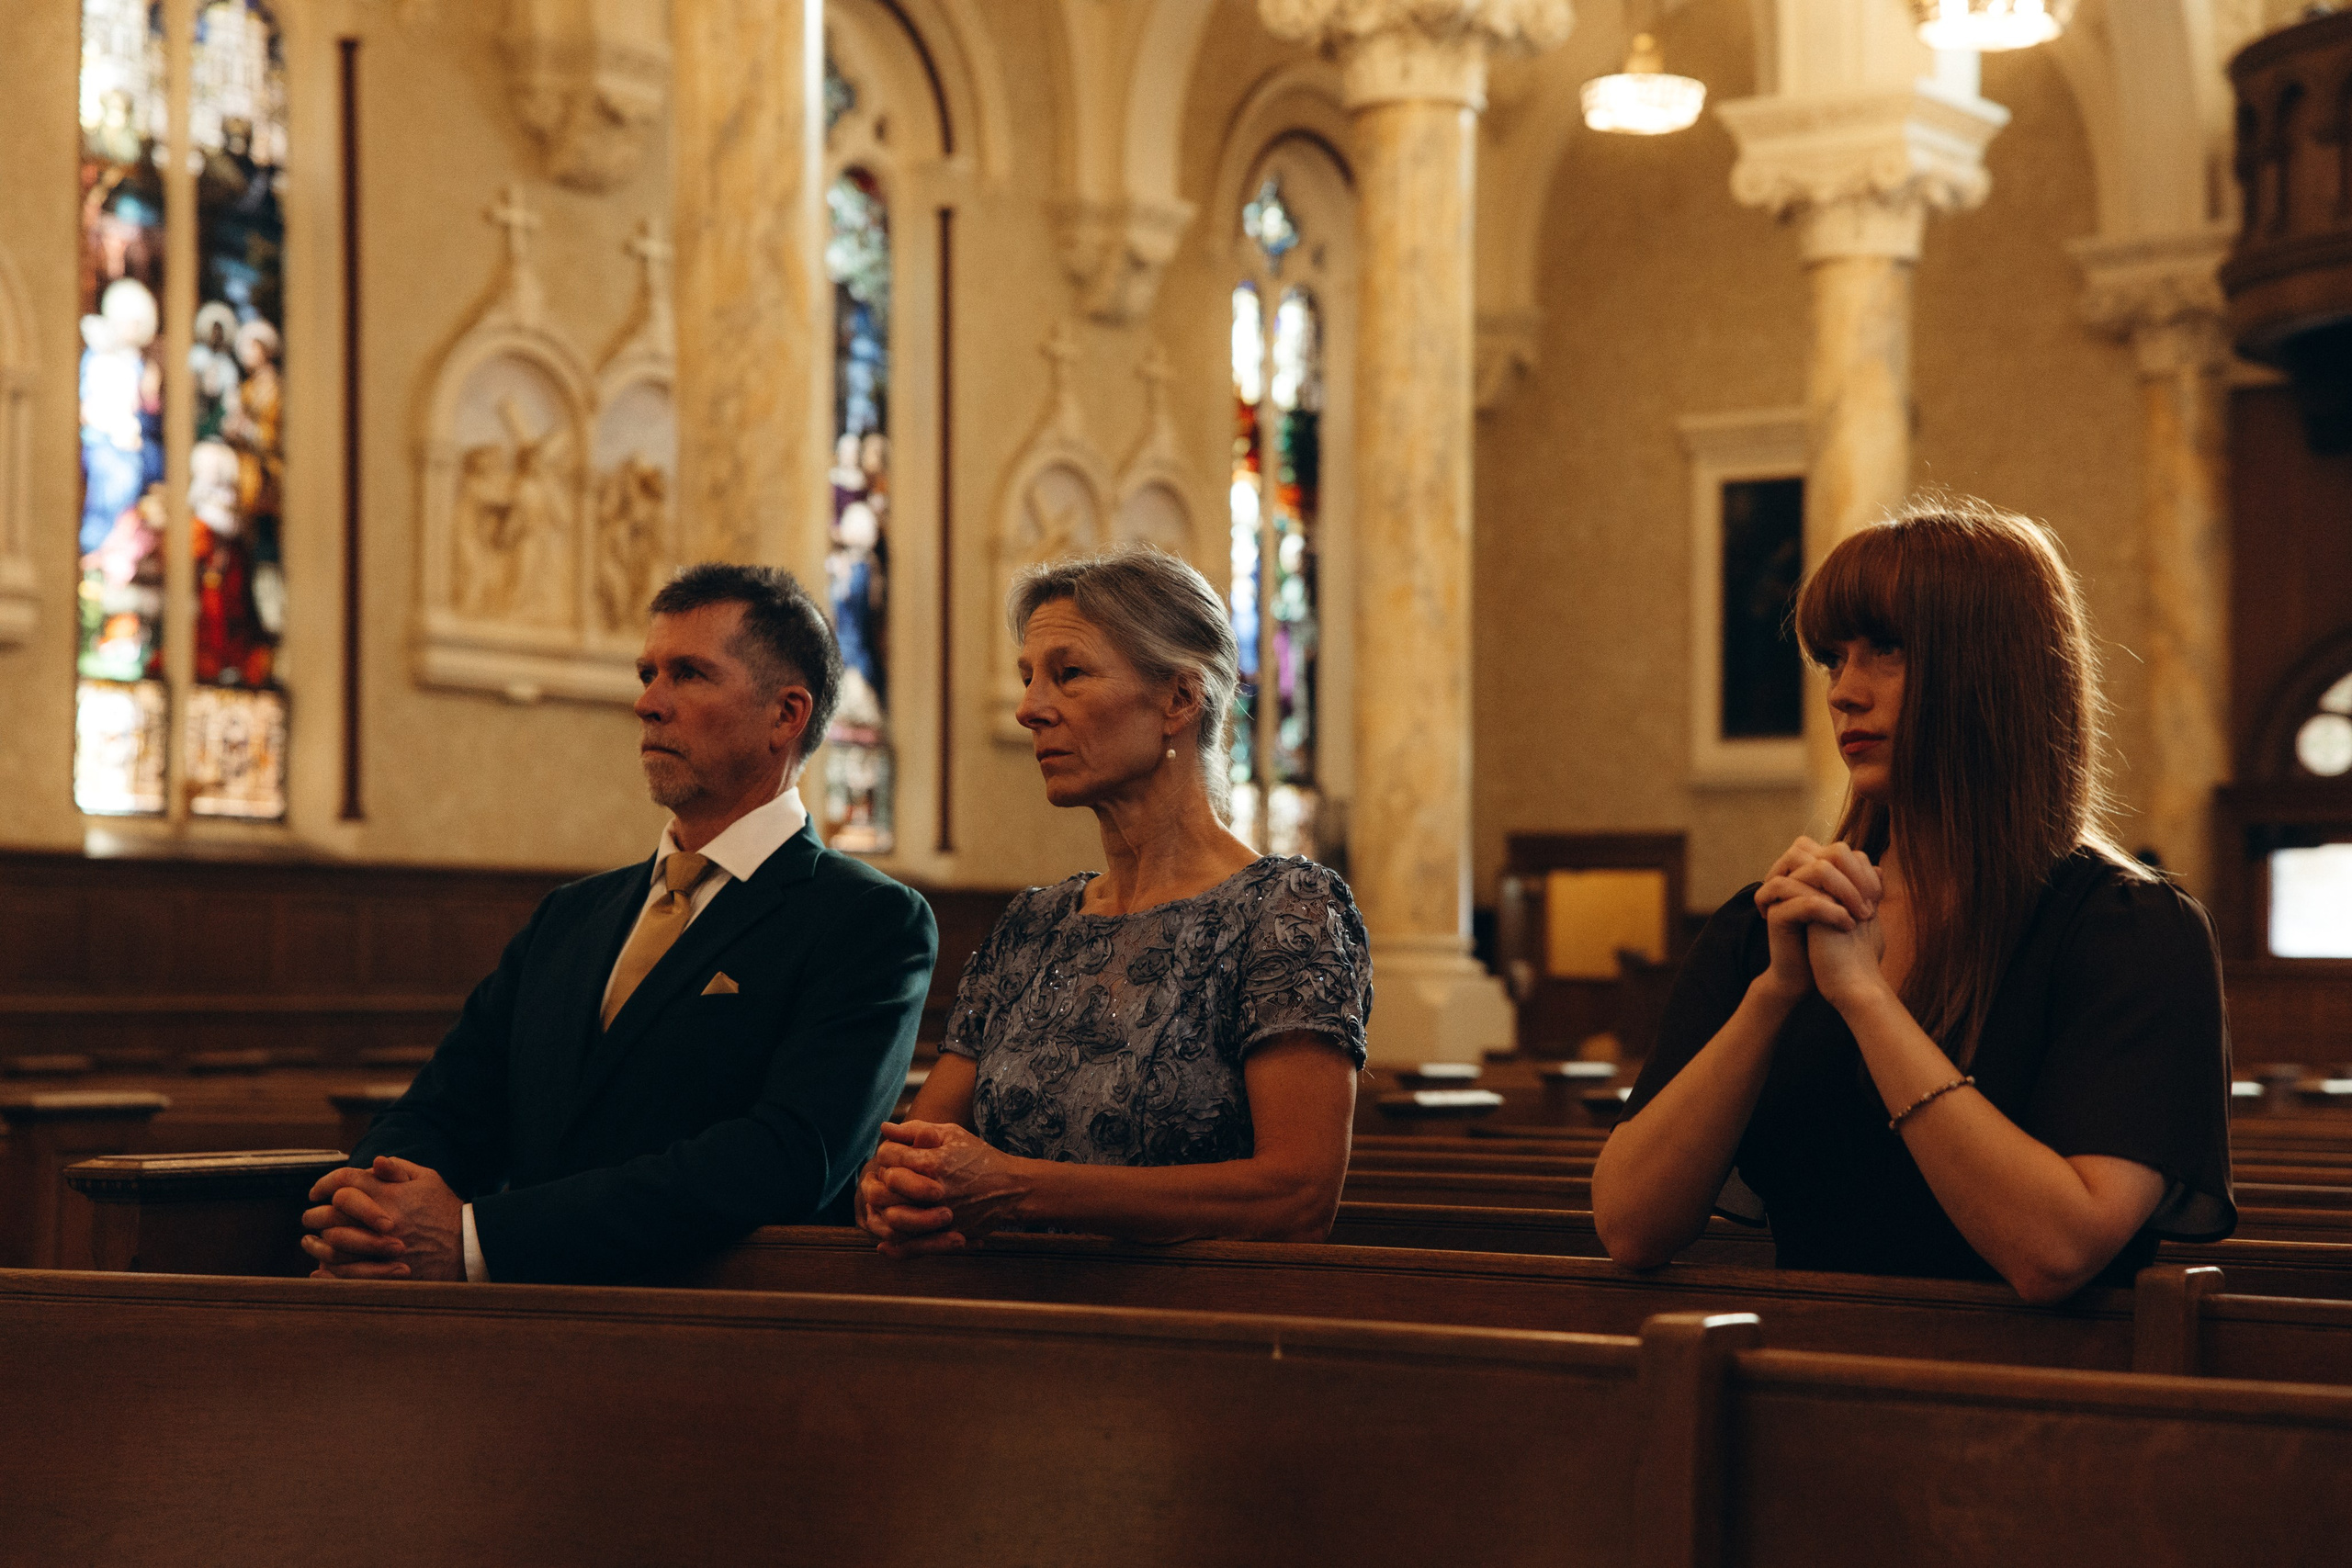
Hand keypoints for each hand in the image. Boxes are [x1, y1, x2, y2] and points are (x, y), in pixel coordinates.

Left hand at [301, 1156, 464, 1281]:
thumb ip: (398, 1168)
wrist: (466, 1246)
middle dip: (315, 1213)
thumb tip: (374, 1162)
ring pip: (333, 1244)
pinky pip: (345, 1272)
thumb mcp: (428, 1180)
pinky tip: (320, 1266)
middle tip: (310, 1216)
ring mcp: (381, 1246)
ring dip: (316, 1242)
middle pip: (331, 1212)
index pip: (344, 1181)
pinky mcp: (383, 1270)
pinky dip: (327, 1270)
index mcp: (389, 1193)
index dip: (324, 1183)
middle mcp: (381, 1218)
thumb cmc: (445, 1210)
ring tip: (310, 1241)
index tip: (317, 1192)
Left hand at [860, 1121, 1029, 1259]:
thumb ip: (916, 1130)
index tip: (893, 1155)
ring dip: (883, 1210)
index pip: (889, 1156)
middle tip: (887, 1179)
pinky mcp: (945, 1237)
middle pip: (885, 1188)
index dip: (886, 1153)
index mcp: (934, 1162)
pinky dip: (894, 1247)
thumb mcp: (951, 1135)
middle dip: (880, 1181)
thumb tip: (884, 1128)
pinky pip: (911, 1246)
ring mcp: (939, 1217)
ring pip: (893, 1219)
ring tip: (888, 1203)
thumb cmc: (979, 1158)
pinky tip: (884, 1242)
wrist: (1010, 1188)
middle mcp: (934, 1191)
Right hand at [1754, 837, 1881, 1002]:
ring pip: (1813, 870)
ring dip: (1844, 890)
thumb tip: (1879, 869)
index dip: (1859, 866)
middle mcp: (1791, 878)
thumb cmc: (1835, 946)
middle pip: (1821, 852)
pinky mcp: (1776, 916)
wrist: (1815, 979)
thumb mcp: (1853, 912)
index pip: (1834, 849)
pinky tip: (1847, 925)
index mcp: (1807, 874)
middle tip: (1870, 904)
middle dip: (1852, 875)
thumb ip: (1862, 889)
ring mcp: (1780, 895)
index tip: (1877, 896)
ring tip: (1862, 915)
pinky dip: (1831, 910)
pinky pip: (1805, 902)